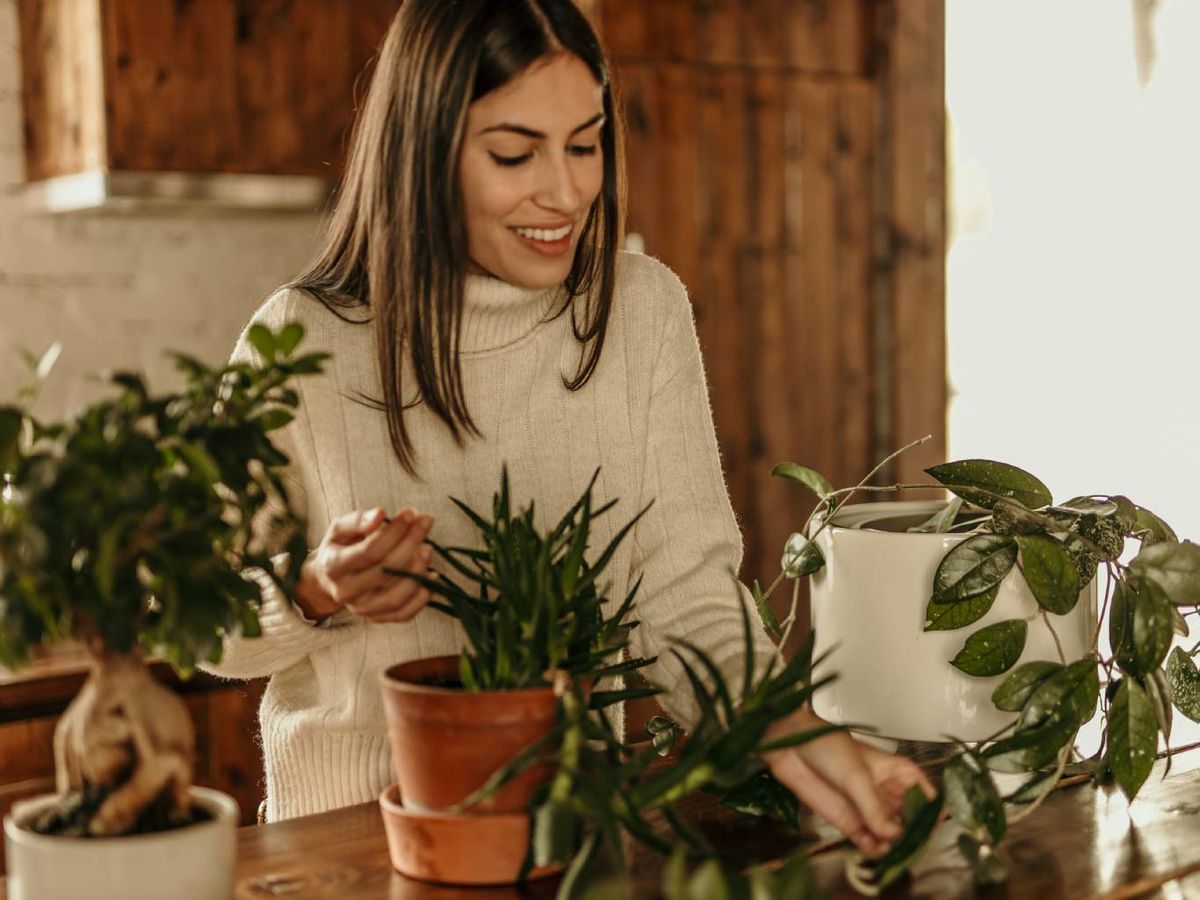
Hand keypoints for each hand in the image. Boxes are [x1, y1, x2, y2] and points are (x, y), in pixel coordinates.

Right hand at [294, 507, 435, 623]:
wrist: (330, 580)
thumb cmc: (340, 548)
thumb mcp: (340, 529)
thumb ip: (358, 520)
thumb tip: (380, 514)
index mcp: (334, 566)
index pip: (370, 551)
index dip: (393, 532)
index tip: (409, 514)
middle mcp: (346, 592)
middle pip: (385, 571)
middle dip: (410, 545)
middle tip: (425, 524)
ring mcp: (362, 608)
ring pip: (395, 597)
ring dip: (417, 572)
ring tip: (427, 548)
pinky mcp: (377, 618)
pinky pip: (404, 614)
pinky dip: (422, 597)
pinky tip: (431, 575)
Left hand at [762, 706, 935, 857]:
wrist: (788, 745)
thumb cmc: (826, 745)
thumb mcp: (856, 775)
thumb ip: (874, 807)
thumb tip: (893, 834)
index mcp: (895, 771)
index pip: (922, 792)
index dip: (930, 808)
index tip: (933, 823)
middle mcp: (884, 791)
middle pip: (906, 818)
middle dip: (909, 833)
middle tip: (909, 845)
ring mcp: (865, 807)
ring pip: (887, 832)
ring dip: (890, 844)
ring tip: (889, 851)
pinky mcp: (847, 819)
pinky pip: (866, 838)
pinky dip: (871, 847)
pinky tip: (873, 850)